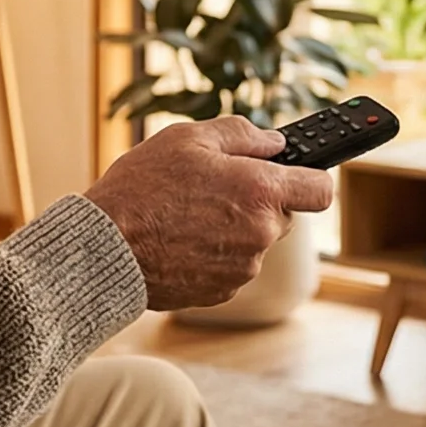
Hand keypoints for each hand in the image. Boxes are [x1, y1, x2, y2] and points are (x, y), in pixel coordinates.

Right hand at [83, 116, 333, 311]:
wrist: (105, 248)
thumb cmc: (141, 189)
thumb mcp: (188, 138)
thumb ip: (242, 135)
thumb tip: (273, 143)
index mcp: (260, 191)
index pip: (321, 190)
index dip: (310, 179)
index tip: (296, 176)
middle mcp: (260, 233)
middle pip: (281, 216)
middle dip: (257, 202)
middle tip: (215, 189)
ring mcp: (243, 268)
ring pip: (253, 243)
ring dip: (232, 229)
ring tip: (186, 216)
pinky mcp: (222, 292)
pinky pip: (231, 266)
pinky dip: (213, 254)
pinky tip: (180, 241)